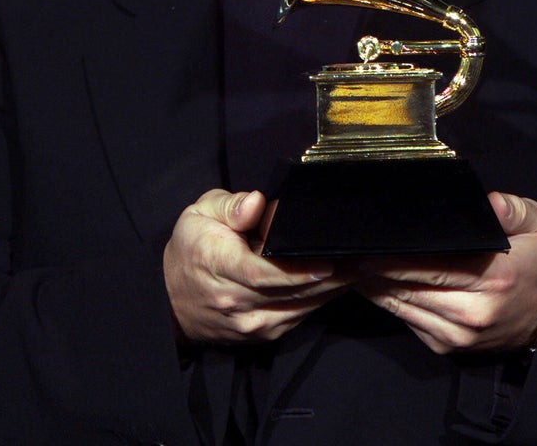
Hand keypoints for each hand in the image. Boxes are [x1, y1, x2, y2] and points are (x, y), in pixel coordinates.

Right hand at [163, 188, 348, 344]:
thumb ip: (230, 206)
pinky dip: (320, 300)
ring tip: (362, 267)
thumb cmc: (191, 248)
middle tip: (365, 257)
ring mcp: (250, 324)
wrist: (171, 301)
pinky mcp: (261, 335)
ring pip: (300, 308)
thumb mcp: (200, 213)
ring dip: (332, 289)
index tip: (328, 262)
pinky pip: (298, 318)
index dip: (297, 270)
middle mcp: (236, 301)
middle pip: (291, 292)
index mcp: (218, 265)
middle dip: (331, 276)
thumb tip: (256, 202)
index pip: (263, 272)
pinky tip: (338, 282)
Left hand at [354, 192, 536, 354]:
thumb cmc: (532, 265)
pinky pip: (404, 319)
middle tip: (347, 246)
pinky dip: (385, 299)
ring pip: (399, 304)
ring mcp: (456, 335)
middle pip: (407, 286)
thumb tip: (491, 202)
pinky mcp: (443, 347)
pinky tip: (371, 279)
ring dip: (372, 283)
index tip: (367, 239)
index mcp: (493, 278)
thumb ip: (513, 210)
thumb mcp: (536, 227)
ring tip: (349, 260)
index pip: (430, 265)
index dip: (394, 254)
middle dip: (373, 265)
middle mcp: (472, 312)